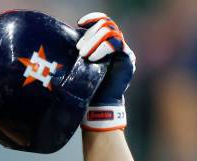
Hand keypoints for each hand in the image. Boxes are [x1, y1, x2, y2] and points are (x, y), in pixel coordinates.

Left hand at [76, 12, 135, 130]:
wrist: (98, 105)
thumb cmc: (86, 87)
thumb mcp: (80, 65)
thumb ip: (81, 50)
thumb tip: (68, 35)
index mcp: (106, 44)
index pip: (103, 22)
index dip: (92, 19)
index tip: (80, 23)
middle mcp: (117, 45)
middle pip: (107, 25)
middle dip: (91, 34)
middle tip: (79, 49)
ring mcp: (124, 51)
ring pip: (111, 32)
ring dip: (94, 41)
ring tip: (84, 54)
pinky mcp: (127, 58)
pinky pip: (116, 44)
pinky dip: (102, 48)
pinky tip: (92, 58)